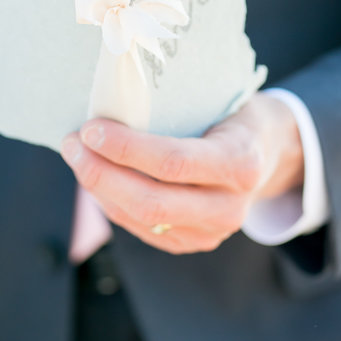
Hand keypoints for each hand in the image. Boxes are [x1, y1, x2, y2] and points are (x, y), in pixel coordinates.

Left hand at [60, 93, 304, 253]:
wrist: (268, 154)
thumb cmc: (232, 116)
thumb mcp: (221, 99)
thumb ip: (176, 105)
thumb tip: (109, 97)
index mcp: (241, 163)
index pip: (173, 162)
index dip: (125, 149)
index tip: (91, 128)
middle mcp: (230, 207)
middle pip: (151, 201)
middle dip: (101, 173)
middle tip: (72, 144)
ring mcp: (211, 232)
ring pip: (140, 218)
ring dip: (98, 188)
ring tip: (77, 156)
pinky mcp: (191, 243)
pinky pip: (140, 228)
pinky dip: (110, 203)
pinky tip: (96, 179)